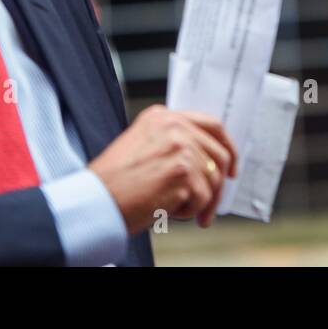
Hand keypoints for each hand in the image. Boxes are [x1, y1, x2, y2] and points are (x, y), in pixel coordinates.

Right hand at [87, 104, 238, 232]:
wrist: (96, 200)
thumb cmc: (115, 181)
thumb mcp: (142, 144)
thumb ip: (173, 142)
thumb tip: (207, 160)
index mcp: (163, 116)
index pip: (212, 125)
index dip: (227, 147)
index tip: (231, 167)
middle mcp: (174, 126)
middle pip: (219, 155)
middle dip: (218, 185)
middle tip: (209, 207)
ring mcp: (180, 147)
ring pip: (213, 180)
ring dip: (202, 203)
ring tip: (182, 211)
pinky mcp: (182, 172)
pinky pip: (203, 198)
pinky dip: (190, 211)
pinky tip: (169, 210)